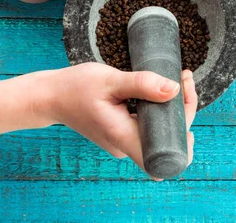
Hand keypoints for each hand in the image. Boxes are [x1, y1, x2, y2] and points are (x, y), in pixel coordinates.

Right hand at [30, 63, 197, 177]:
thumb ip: (141, 84)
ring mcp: (122, 141)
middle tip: (184, 78)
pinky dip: (158, 109)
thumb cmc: (74, 87)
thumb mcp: (109, 81)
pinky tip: (160, 89)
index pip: (165, 157)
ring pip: (158, 131)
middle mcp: (124, 145)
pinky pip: (147, 126)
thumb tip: (173, 89)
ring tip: (178, 79)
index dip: (184, 139)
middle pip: (167, 139)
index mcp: (122, 137)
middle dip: (183, 110)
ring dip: (172, 108)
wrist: (49, 97)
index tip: (186, 105)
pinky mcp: (120, 133)